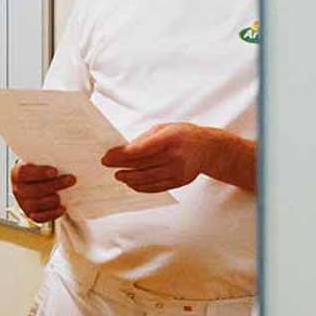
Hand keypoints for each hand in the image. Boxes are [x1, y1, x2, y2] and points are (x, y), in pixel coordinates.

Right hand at [10, 161, 72, 223]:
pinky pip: (40, 218)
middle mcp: (18, 189)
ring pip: (37, 204)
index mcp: (17, 173)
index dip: (40, 173)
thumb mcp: (41, 161)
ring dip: (54, 200)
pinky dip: (52, 214)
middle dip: (55, 185)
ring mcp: (23, 204)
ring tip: (66, 194)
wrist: (37, 183)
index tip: (55, 171)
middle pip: (34, 190)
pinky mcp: (30, 215)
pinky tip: (63, 208)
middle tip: (71, 179)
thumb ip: (49, 159)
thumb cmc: (41, 170)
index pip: (24, 173)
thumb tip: (70, 158)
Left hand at [101, 123, 232, 194]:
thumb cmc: (183, 135)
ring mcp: (178, 171)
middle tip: (108, 165)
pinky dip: (141, 186)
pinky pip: (156, 187)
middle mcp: (175, 156)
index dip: (121, 155)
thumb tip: (123, 151)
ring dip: (129, 178)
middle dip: (122, 166)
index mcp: (170, 138)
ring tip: (119, 175)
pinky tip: (132, 183)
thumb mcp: (164, 128)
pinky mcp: (179, 182)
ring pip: (147, 179)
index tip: (107, 157)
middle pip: (142, 165)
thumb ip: (145, 139)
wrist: (208, 148)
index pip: (141, 150)